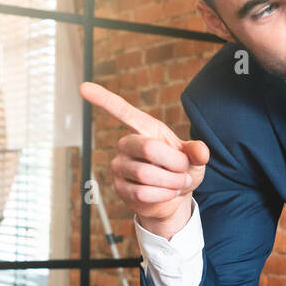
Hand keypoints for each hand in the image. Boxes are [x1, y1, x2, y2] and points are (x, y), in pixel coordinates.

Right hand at [80, 81, 210, 236]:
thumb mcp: (195, 159)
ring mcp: (120, 166)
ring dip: (171, 182)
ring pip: (146, 174)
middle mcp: (127, 144)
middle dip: (174, 163)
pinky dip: (163, 195)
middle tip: (184, 171)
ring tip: (177, 183)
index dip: (104, 99)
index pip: (123, 112)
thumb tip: (202, 152)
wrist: (175, 198)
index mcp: (145, 129)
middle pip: (148, 147)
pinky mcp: (119, 187)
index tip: (83, 87)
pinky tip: (168, 194)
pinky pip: (143, 192)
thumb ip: (198, 151)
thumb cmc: (183, 170)